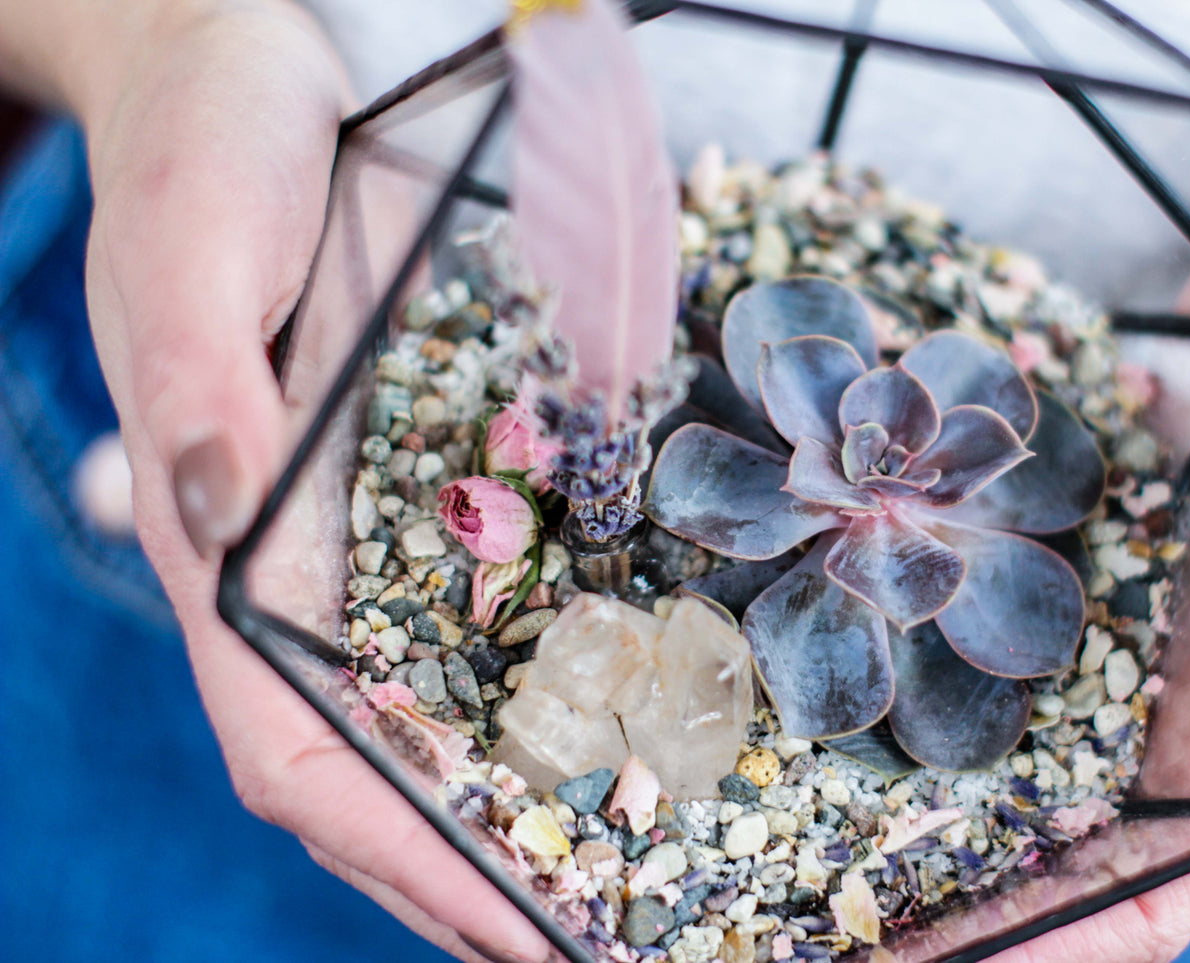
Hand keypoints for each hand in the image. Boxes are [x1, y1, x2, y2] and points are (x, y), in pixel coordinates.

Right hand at [52, 3, 548, 959]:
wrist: (249, 83)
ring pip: (434, 707)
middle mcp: (299, 570)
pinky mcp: (427, 481)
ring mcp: (367, 533)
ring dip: (515, 802)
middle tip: (587, 942)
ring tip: (623, 879)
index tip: (495, 925)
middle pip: (375, 763)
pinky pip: (484, 611)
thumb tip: (213, 519)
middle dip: (468, 866)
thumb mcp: (189, 255)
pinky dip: (540, 689)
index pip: (291, 747)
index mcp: (225, 551)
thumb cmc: (203, 158)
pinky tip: (618, 724)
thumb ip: (196, 387)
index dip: (387, 847)